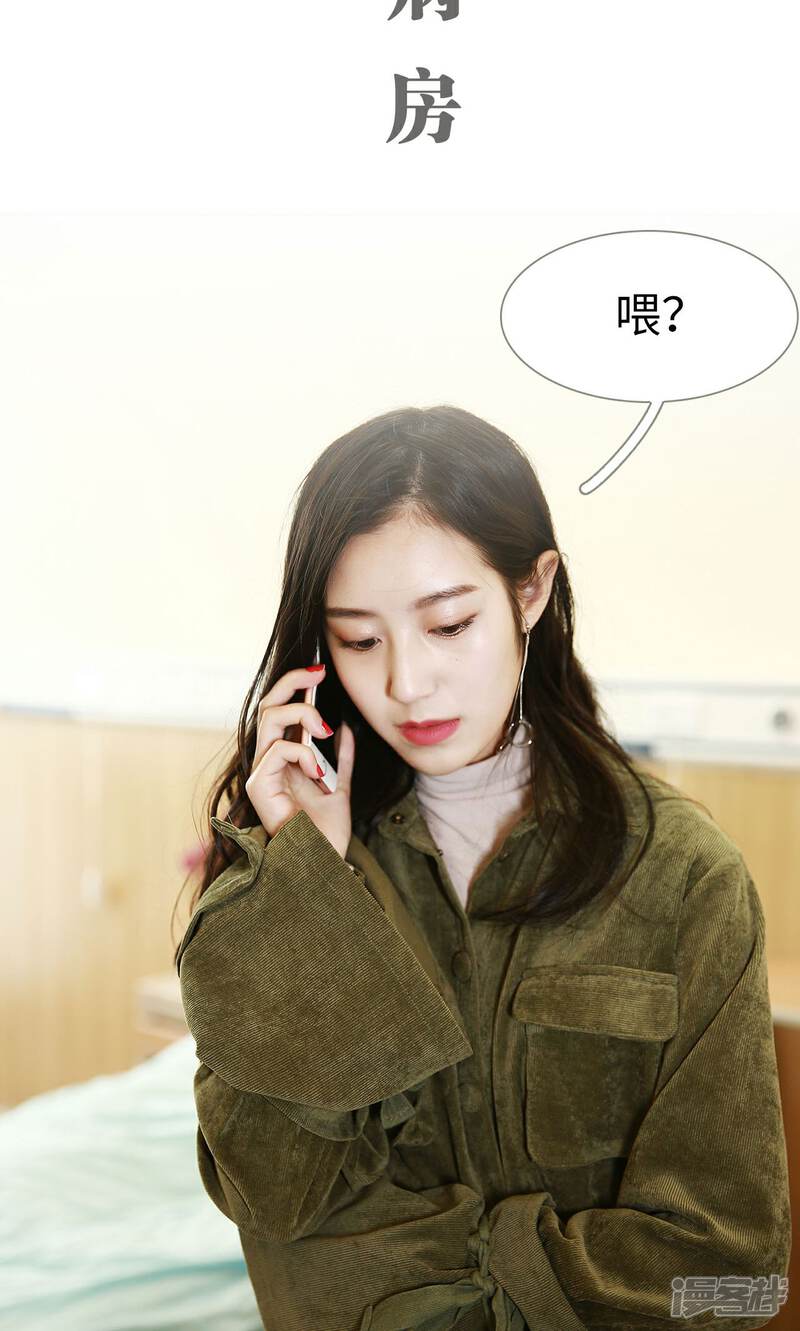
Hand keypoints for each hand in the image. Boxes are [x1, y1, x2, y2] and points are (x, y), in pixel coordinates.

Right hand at [244, 664, 355, 859]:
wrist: (323, 862)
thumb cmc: (325, 832)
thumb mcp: (340, 786)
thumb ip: (342, 759)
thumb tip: (348, 727)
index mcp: (284, 758)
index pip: (280, 709)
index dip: (294, 685)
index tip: (320, 670)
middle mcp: (268, 761)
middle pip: (267, 705)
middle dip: (292, 682)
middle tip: (318, 674)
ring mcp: (261, 772)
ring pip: (269, 719)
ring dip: (302, 714)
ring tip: (324, 731)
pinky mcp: (258, 786)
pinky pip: (277, 751)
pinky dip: (303, 754)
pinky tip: (317, 772)